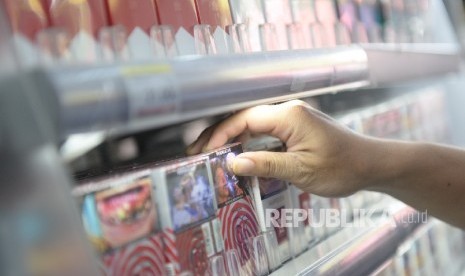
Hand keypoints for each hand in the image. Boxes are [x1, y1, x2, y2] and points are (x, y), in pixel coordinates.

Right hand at [186, 100, 373, 196]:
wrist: (371, 164)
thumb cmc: (342, 167)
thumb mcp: (302, 170)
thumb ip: (266, 165)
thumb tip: (233, 163)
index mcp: (289, 115)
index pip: (245, 119)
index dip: (221, 134)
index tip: (205, 151)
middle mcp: (289, 111)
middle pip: (245, 118)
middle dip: (220, 135)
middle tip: (198, 153)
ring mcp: (293, 118)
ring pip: (253, 125)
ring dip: (233, 139)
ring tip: (212, 155)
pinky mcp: (296, 128)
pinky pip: (265, 132)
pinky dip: (249, 143)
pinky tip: (238, 155)